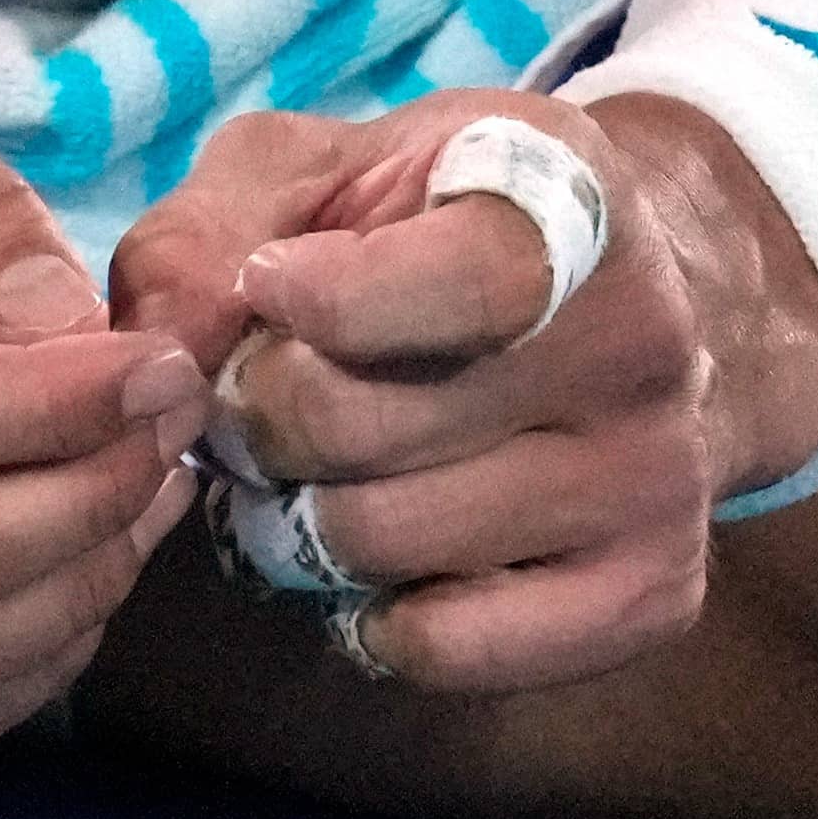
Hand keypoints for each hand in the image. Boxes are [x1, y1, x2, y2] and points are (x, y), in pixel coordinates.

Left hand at [105, 89, 817, 696]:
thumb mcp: (321, 170)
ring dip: (299, 517)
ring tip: (315, 468)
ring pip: (383, 542)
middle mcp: (640, 343)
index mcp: (572, 205)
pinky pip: (448, 648)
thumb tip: (161, 346)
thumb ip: (210, 230)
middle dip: (262, 416)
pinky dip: (374, 616)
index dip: (316, 296)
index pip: (452, 281)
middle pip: (360, 429)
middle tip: (259, 395)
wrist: (635, 301)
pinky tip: (385, 555)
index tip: (264, 283)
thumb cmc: (431, 226)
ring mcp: (656, 476)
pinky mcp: (652, 590)